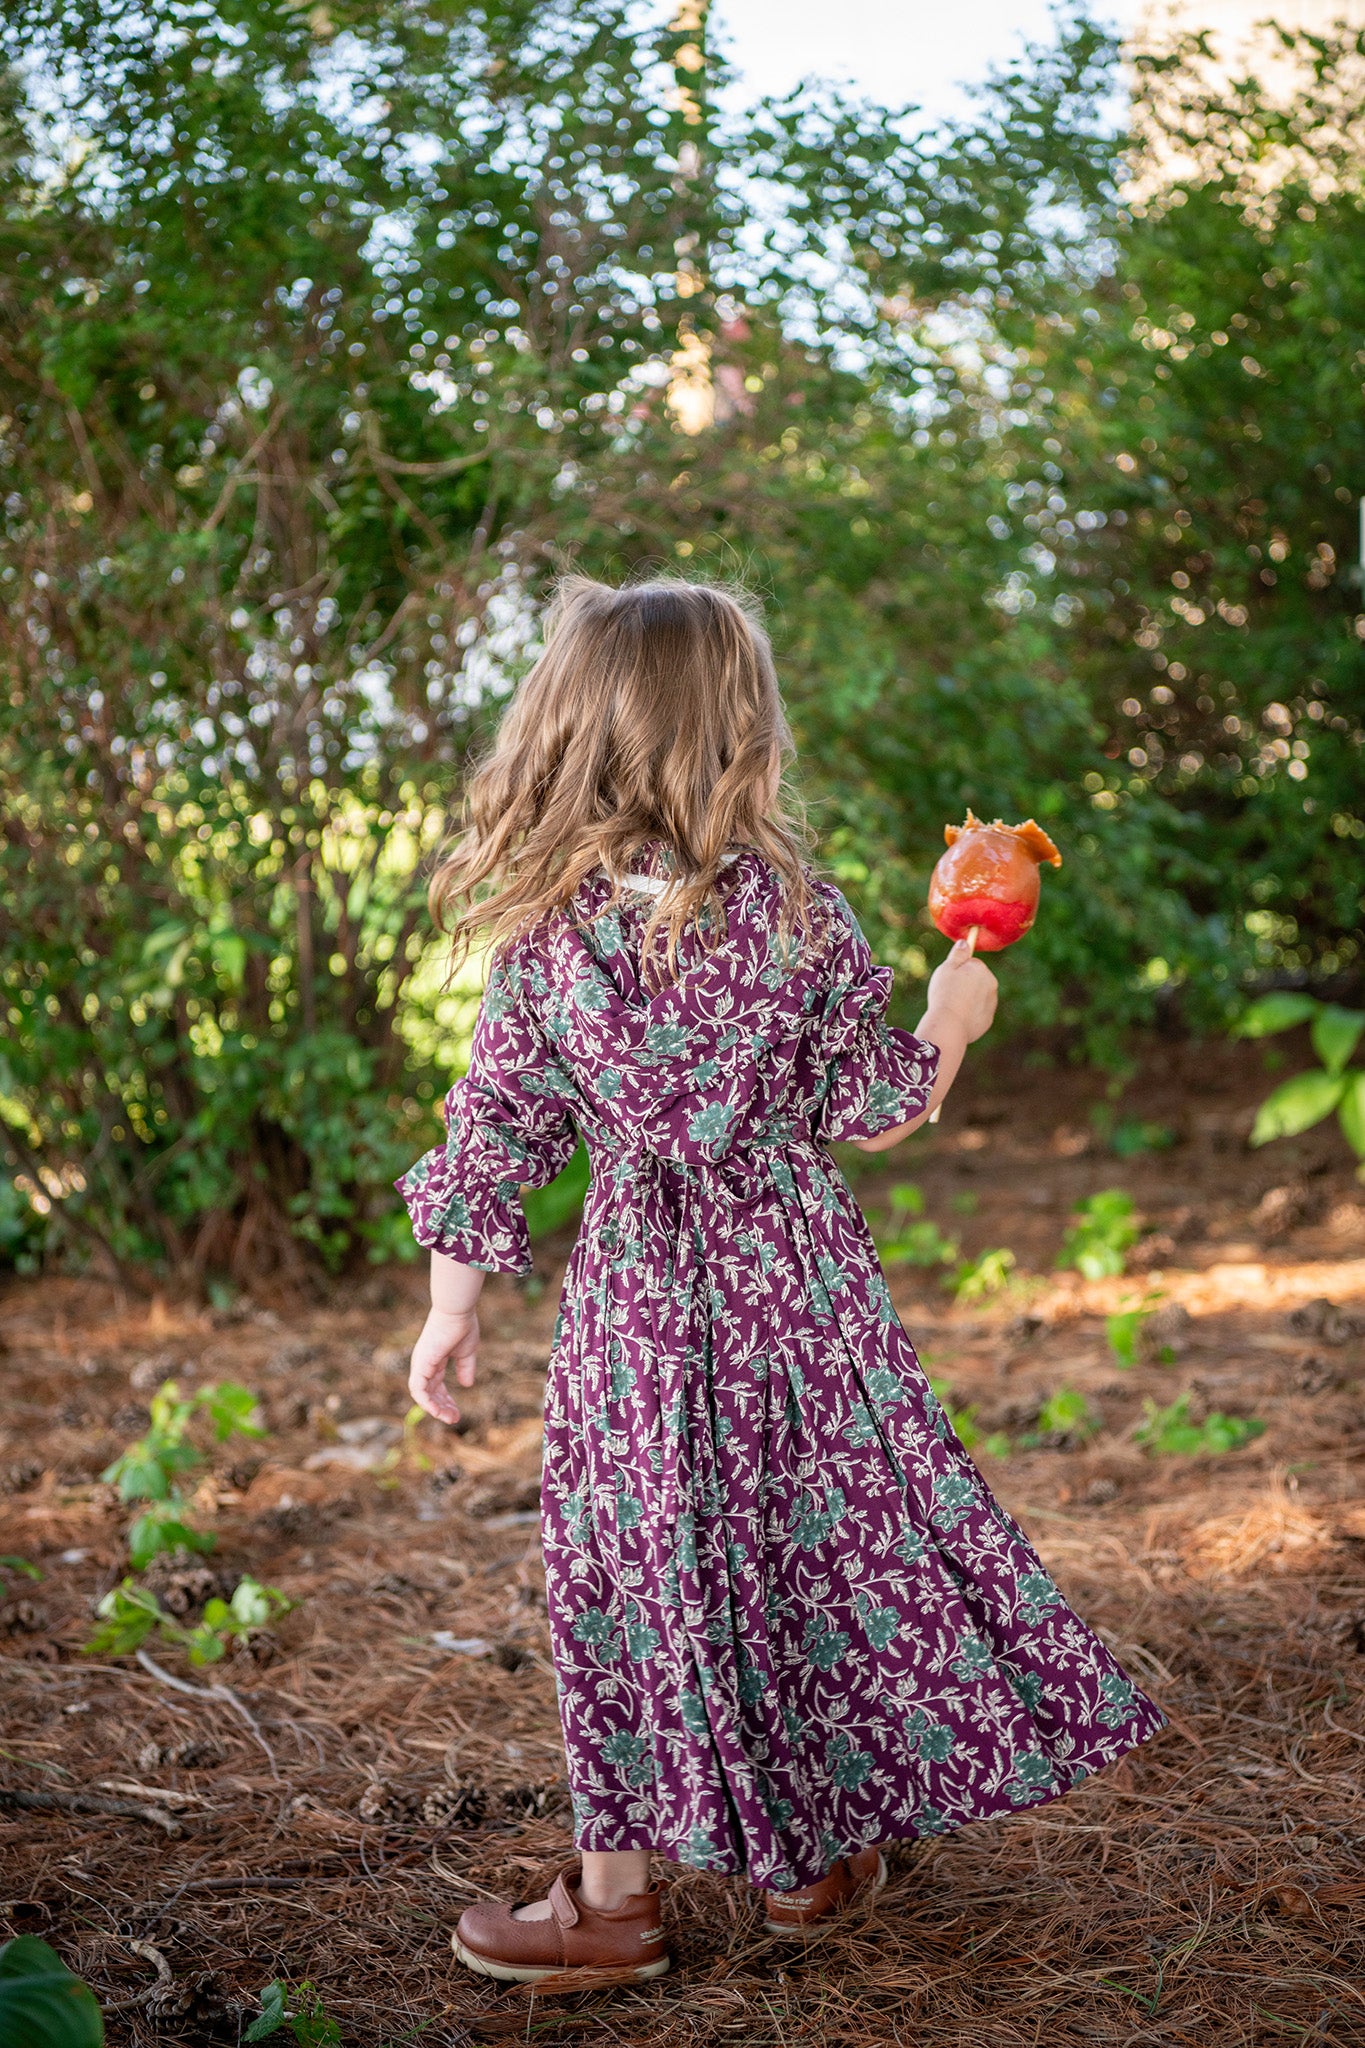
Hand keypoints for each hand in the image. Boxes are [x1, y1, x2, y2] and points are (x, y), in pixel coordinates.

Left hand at [408, 1306, 478, 1426]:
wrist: (457, 1312)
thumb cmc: (462, 1326)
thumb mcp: (467, 1352)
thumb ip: (465, 1368)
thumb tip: (467, 1385)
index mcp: (433, 1361)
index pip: (436, 1387)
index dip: (446, 1401)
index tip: (457, 1413)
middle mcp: (424, 1364)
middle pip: (429, 1393)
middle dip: (442, 1408)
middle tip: (454, 1419)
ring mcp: (420, 1365)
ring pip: (422, 1395)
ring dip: (435, 1409)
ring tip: (449, 1418)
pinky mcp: (420, 1365)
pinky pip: (418, 1389)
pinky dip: (426, 1402)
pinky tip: (437, 1411)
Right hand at [926, 938, 997, 1043]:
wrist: (950, 1024)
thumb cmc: (945, 993)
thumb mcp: (946, 968)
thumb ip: (958, 954)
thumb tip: (965, 942)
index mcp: (981, 969)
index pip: (971, 963)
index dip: (958, 970)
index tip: (948, 979)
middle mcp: (991, 984)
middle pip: (977, 979)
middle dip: (965, 984)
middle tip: (949, 993)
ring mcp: (991, 1003)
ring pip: (978, 996)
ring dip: (968, 999)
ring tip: (952, 1006)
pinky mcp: (988, 1019)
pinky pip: (978, 1012)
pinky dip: (970, 1013)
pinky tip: (957, 1017)